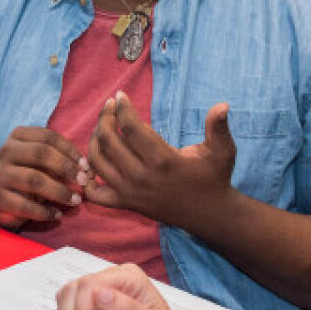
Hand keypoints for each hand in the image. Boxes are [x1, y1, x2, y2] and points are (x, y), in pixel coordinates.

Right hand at [0, 126, 84, 228]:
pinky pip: (26, 205)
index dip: (70, 150)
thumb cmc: (28, 174)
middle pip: (40, 153)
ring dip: (59, 191)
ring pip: (34, 179)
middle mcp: (6, 152)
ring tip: (75, 200)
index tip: (86, 166)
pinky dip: (45, 212)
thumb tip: (90, 172)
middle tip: (84, 181)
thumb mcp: (42, 162)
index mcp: (18, 136)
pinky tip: (57, 215)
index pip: (48, 137)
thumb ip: (63, 161)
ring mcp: (1, 175)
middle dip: (66, 168)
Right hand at [55, 264, 193, 309]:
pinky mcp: (93, 305)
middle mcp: (111, 279)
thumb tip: (100, 292)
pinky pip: (69, 306)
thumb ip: (128, 307)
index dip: (81, 308)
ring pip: (67, 294)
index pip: (92, 284)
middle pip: (75, 288)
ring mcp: (100, 291)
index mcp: (128, 276)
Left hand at [85, 95, 235, 226]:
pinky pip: (94, 194)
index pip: (130, 127)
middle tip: (110, 105)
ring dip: (94, 139)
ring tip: (103, 125)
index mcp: (163, 160)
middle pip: (108, 140)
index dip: (122, 107)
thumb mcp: (222, 151)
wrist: (209, 214)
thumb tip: (223, 105)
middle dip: (105, 117)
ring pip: (96, 161)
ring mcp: (130, 192)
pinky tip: (92, 161)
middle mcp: (142, 177)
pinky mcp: (126, 204)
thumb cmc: (214, 177)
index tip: (121, 95)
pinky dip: (86, 178)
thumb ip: (219, 127)